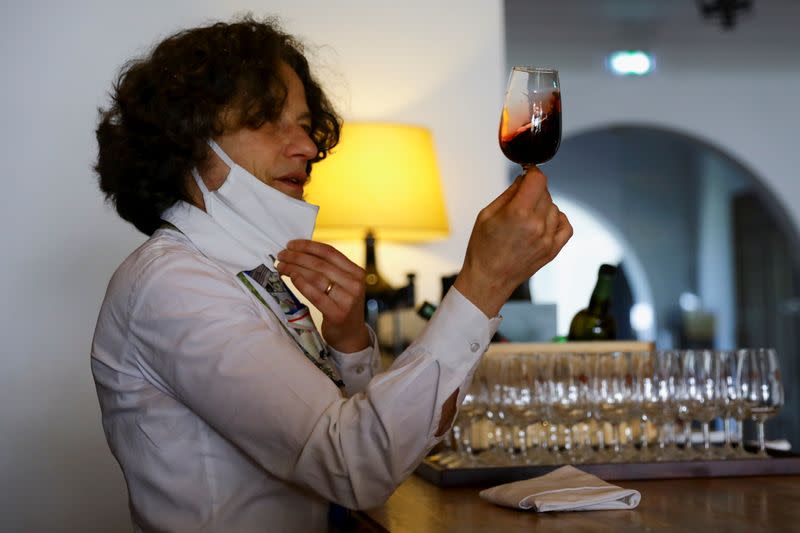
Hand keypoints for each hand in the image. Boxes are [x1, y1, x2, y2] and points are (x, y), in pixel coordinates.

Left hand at [276, 240, 370, 352]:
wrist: (351, 336)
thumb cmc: (341, 306)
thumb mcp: (343, 284)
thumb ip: (329, 269)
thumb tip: (300, 252)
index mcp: (357, 272)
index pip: (330, 252)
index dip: (308, 246)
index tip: (291, 244)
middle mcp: (355, 284)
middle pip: (320, 264)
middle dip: (297, 257)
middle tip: (281, 254)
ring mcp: (348, 299)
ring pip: (316, 277)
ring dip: (294, 269)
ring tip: (280, 266)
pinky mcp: (338, 314)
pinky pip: (315, 295)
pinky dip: (301, 284)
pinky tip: (291, 278)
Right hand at [454, 166, 571, 316]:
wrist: (488, 280)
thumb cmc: (482, 249)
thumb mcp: (487, 214)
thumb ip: (509, 194)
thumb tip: (524, 179)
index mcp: (518, 213)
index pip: (538, 180)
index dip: (532, 172)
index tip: (527, 173)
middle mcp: (537, 225)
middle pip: (545, 192)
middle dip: (533, 191)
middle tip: (519, 200)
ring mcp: (547, 239)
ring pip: (554, 207)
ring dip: (542, 206)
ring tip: (525, 217)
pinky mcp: (553, 250)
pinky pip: (565, 225)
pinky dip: (557, 219)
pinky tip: (543, 222)